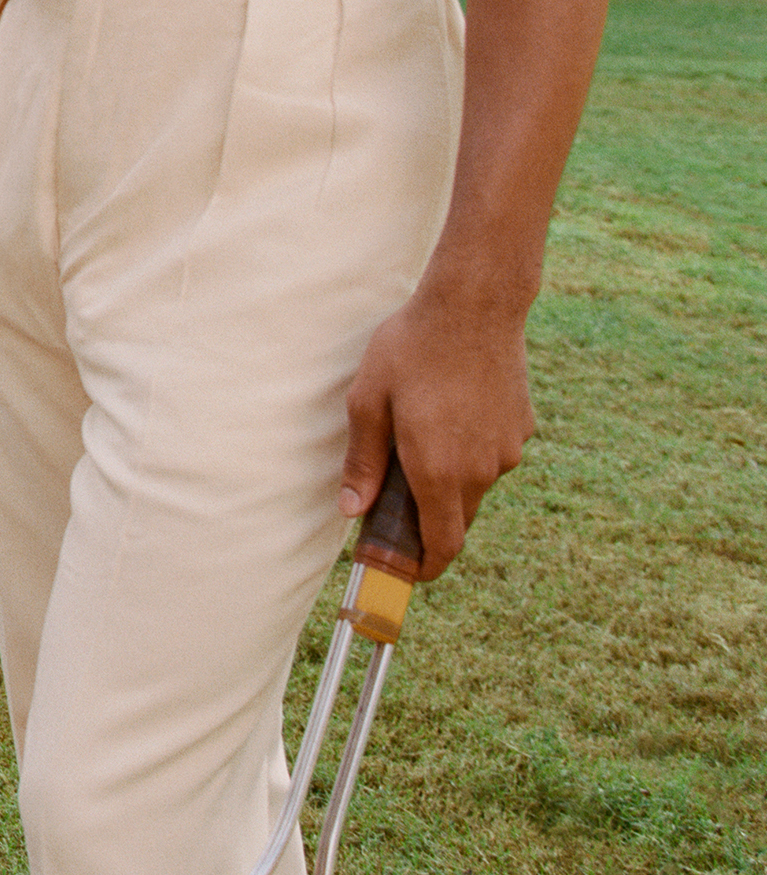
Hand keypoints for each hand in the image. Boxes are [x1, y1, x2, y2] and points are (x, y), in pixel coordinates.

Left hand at [338, 278, 534, 578]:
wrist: (474, 304)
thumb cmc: (411, 349)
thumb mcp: (368, 401)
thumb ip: (362, 462)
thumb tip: (352, 511)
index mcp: (439, 471)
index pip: (443, 545)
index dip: (426, 566)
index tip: (409, 570)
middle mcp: (481, 470)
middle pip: (457, 518)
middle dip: (429, 518)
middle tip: (396, 497)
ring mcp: (507, 449)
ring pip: (476, 484)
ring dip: (450, 476)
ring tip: (420, 433)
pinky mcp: (522, 427)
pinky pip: (492, 453)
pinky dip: (471, 448)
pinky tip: (450, 410)